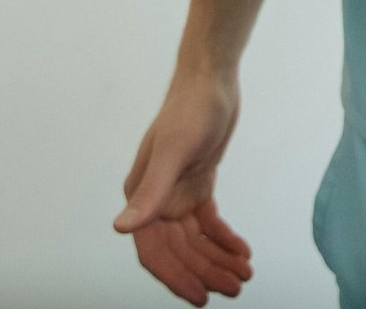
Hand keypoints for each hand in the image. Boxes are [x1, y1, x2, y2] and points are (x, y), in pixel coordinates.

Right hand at [113, 67, 254, 304]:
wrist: (212, 78)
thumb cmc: (189, 109)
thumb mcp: (173, 150)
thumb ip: (150, 191)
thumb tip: (121, 228)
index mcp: (141, 196)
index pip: (155, 252)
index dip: (176, 277)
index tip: (200, 297)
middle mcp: (156, 200)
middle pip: (181, 250)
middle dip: (206, 271)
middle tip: (236, 287)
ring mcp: (178, 193)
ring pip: (197, 240)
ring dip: (218, 258)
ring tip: (245, 274)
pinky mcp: (198, 183)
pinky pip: (209, 221)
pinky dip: (224, 237)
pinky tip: (243, 249)